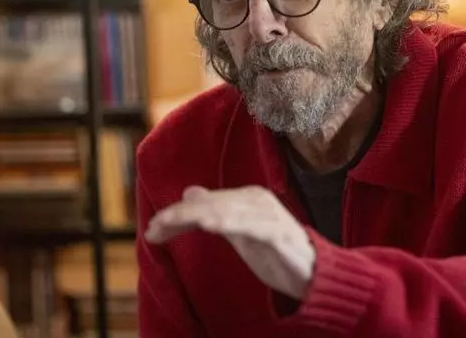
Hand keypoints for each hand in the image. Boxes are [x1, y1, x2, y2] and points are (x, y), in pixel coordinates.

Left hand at [144, 185, 315, 299]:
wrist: (314, 272)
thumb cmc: (276, 252)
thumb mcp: (238, 231)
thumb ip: (216, 212)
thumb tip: (189, 193)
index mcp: (247, 198)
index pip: (204, 203)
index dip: (175, 215)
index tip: (151, 230)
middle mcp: (257, 200)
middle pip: (210, 204)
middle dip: (178, 216)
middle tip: (153, 229)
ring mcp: (268, 216)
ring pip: (225, 211)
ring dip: (195, 216)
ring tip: (171, 223)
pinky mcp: (278, 233)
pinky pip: (251, 226)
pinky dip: (230, 222)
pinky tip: (210, 225)